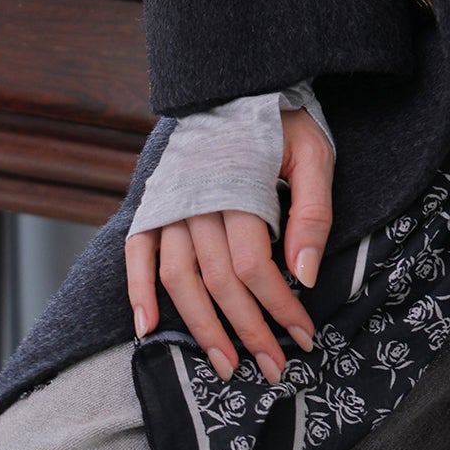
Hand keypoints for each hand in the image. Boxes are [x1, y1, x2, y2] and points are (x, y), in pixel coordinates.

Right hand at [123, 106, 334, 381]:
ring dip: (199, 327)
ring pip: (178, 279)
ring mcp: (169, 204)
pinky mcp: (152, 203)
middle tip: (271, 368)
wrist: (235, 81)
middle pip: (218, 282)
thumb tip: (303, 276)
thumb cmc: (281, 121)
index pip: (255, 267)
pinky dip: (138, 293)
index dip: (279, 307)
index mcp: (238, 189)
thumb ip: (312, 213)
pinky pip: (137, 253)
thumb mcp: (313, 155)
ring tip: (223, 365)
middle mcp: (196, 201)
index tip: (303, 337)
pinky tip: (149, 330)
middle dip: (247, 331)